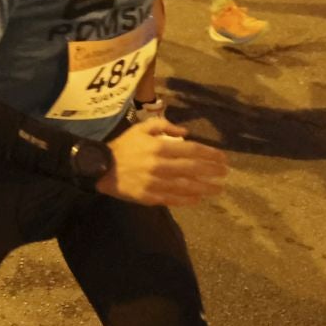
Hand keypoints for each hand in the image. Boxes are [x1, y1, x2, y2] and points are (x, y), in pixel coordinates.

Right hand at [97, 118, 227, 207]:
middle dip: (212, 171)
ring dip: (204, 187)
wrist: (100, 167)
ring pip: (186, 186)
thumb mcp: (141, 129)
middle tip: (225, 173)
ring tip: (218, 188)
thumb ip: (163, 126)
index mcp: (159, 147)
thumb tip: (185, 133)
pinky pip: (173, 199)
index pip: (191, 150)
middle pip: (193, 169)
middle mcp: (160, 165)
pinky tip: (198, 199)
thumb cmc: (123, 146)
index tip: (223, 157)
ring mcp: (155, 183)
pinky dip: (187, 199)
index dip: (209, 154)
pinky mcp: (150, 196)